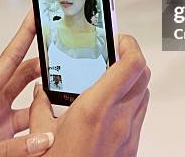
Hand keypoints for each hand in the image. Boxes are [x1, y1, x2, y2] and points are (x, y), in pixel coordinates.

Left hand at [0, 11, 54, 156]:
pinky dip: (43, 125)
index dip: (22, 36)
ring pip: (30, 103)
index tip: (35, 15)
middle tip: (65, 51)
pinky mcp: (2, 141)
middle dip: (44, 63)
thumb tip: (43, 140)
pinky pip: (28, 127)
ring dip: (46, 99)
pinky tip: (56, 126)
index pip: (6, 61)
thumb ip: (6, 150)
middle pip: (22, 76)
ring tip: (69, 91)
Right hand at [29, 35, 150, 156]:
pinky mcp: (132, 148)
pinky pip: (138, 115)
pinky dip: (129, 103)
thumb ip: (40, 106)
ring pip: (144, 95)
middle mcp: (119, 120)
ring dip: (132, 81)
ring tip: (111, 79)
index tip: (120, 38)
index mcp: (96, 109)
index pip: (131, 65)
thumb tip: (41, 91)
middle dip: (132, 59)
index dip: (130, 45)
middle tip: (116, 54)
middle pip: (144, 76)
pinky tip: (109, 108)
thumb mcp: (40, 133)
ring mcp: (129, 134)